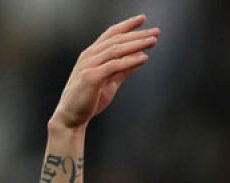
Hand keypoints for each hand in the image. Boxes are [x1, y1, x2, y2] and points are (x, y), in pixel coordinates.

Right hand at [51, 16, 158, 130]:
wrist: (72, 116)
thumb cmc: (90, 98)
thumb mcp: (110, 81)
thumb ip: (123, 69)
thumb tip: (140, 58)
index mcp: (93, 54)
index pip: (111, 34)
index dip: (127, 25)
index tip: (143, 19)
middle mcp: (90, 56)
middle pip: (116, 40)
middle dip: (137, 34)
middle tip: (156, 31)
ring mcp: (89, 65)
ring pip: (116, 50)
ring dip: (136, 44)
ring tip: (153, 41)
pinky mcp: (91, 77)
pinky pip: (114, 66)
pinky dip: (130, 61)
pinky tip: (144, 58)